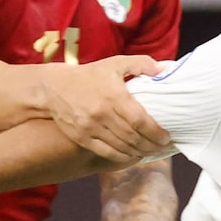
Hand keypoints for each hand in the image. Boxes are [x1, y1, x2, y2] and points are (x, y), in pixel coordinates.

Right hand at [42, 57, 168, 165]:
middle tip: (162, 146)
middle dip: (152, 145)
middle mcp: (101, 114)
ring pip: (121, 147)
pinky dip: (122, 157)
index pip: (140, 121)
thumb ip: (141, 64)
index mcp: (113, 96)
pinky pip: (106, 153)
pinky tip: (133, 155)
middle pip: (133, 137)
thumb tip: (163, 69)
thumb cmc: (89, 75)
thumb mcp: (115, 63)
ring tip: (151, 150)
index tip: (167, 137)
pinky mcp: (81, 137)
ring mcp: (90, 127)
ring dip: (140, 152)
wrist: (53, 87)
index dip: (156, 133)